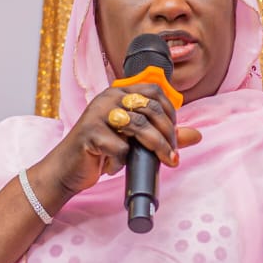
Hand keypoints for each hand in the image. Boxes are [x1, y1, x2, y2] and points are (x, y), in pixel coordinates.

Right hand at [30, 84, 200, 203]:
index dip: (170, 113)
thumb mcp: (133, 141)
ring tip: (161, 162)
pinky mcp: (89, 134)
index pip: (154, 92)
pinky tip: (113, 166)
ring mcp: (97, 114)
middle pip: (150, 109)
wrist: (66, 170)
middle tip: (171, 155)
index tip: (174, 136)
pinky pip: (120, 148)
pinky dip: (122, 162)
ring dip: (155, 148)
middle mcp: (108, 98)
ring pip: (138, 126)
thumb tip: (196, 135)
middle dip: (167, 135)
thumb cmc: (100, 152)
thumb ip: (162, 135)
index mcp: (119, 93)